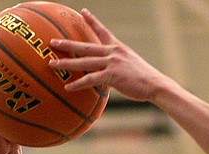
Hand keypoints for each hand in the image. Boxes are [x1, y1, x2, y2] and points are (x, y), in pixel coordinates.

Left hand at [48, 9, 164, 100]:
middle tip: (53, 42)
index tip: (83, 12)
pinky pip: (91, 79)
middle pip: (85, 46)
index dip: (92, 21)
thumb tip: (111, 73)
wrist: (156, 84)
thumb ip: (119, 65)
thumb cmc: (146, 79)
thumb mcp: (132, 66)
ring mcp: (112, 63)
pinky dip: (79, 84)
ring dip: (66, 63)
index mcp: (117, 47)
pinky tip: (68, 87)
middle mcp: (112, 52)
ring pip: (84, 62)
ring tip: (52, 64)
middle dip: (67, 44)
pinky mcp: (112, 76)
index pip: (102, 31)